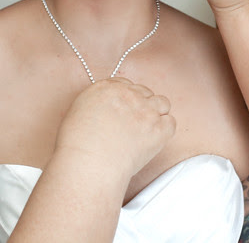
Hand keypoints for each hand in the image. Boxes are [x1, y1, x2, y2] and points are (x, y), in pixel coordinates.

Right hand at [54, 78, 175, 178]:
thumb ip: (97, 105)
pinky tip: (154, 141)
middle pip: (145, 92)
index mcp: (106, 88)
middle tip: (135, 125)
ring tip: (147, 131)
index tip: (126, 111)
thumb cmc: (77, 146)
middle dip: (142, 105)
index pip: (126, 84)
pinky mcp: (158, 128)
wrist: (88, 164)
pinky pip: (170, 123)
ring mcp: (146, 110)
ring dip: (157, 114)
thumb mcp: (79, 113)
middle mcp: (128, 94)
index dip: (129, 98)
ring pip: (162, 103)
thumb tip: (106, 112)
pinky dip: (165, 131)